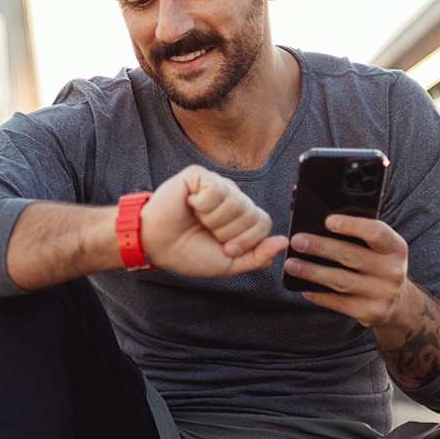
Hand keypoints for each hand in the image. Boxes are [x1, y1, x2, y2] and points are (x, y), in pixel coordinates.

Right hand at [137, 165, 286, 276]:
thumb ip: (258, 256)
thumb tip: (283, 242)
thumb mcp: (229, 264)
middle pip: (251, 212)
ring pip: (234, 202)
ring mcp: (216, 184)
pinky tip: (189, 206)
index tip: (224, 248)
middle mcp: (232, 197)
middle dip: (228, 232)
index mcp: (241, 216)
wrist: (156, 246)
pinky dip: (201, 205)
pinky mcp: (198, 176)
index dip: (245, 240)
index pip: (263, 222)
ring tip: (197, 220)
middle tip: (208, 233)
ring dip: (213, 220)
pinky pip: (214, 190)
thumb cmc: (188, 252)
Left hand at [283, 214, 414, 326]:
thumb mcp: (378, 248)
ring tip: (291, 264)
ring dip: (313, 272)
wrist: (398, 303)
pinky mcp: (371, 312)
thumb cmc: (378, 265)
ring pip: (341, 280)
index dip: (352, 225)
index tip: (328, 221)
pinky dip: (319, 295)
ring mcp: (383, 293)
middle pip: (351, 255)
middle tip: (297, 241)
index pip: (376, 232)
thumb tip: (318, 224)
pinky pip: (339, 303)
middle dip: (320, 247)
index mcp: (395, 248)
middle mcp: (393, 270)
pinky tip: (304, 288)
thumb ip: (358, 235)